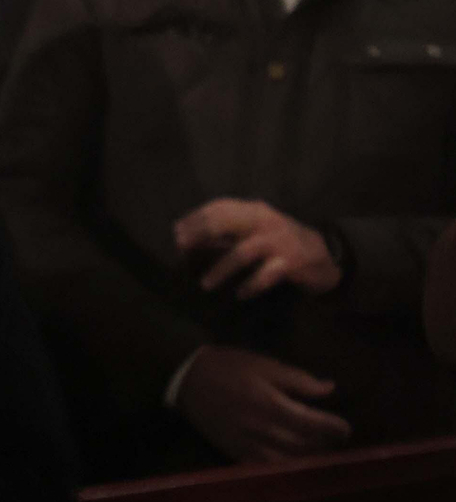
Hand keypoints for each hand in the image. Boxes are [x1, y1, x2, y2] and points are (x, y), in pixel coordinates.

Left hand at [174, 199, 340, 298]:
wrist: (325, 255)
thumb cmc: (278, 242)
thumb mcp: (252, 230)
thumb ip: (224, 232)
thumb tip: (186, 236)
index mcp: (254, 210)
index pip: (220, 207)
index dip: (196, 217)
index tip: (176, 231)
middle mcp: (266, 221)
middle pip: (227, 222)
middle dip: (201, 234)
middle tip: (181, 249)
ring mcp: (279, 241)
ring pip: (242, 252)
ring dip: (221, 269)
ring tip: (205, 284)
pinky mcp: (291, 262)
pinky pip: (265, 276)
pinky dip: (250, 286)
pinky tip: (239, 295)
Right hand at [176, 346, 352, 462]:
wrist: (186, 380)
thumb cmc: (228, 367)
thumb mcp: (264, 364)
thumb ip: (298, 379)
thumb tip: (329, 389)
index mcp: (270, 405)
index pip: (313, 425)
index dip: (334, 428)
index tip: (346, 427)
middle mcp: (261, 430)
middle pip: (304, 447)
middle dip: (325, 444)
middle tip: (336, 438)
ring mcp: (247, 446)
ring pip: (288, 462)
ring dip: (307, 458)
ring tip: (317, 450)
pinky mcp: (235, 453)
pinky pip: (266, 468)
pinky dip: (284, 467)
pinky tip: (292, 460)